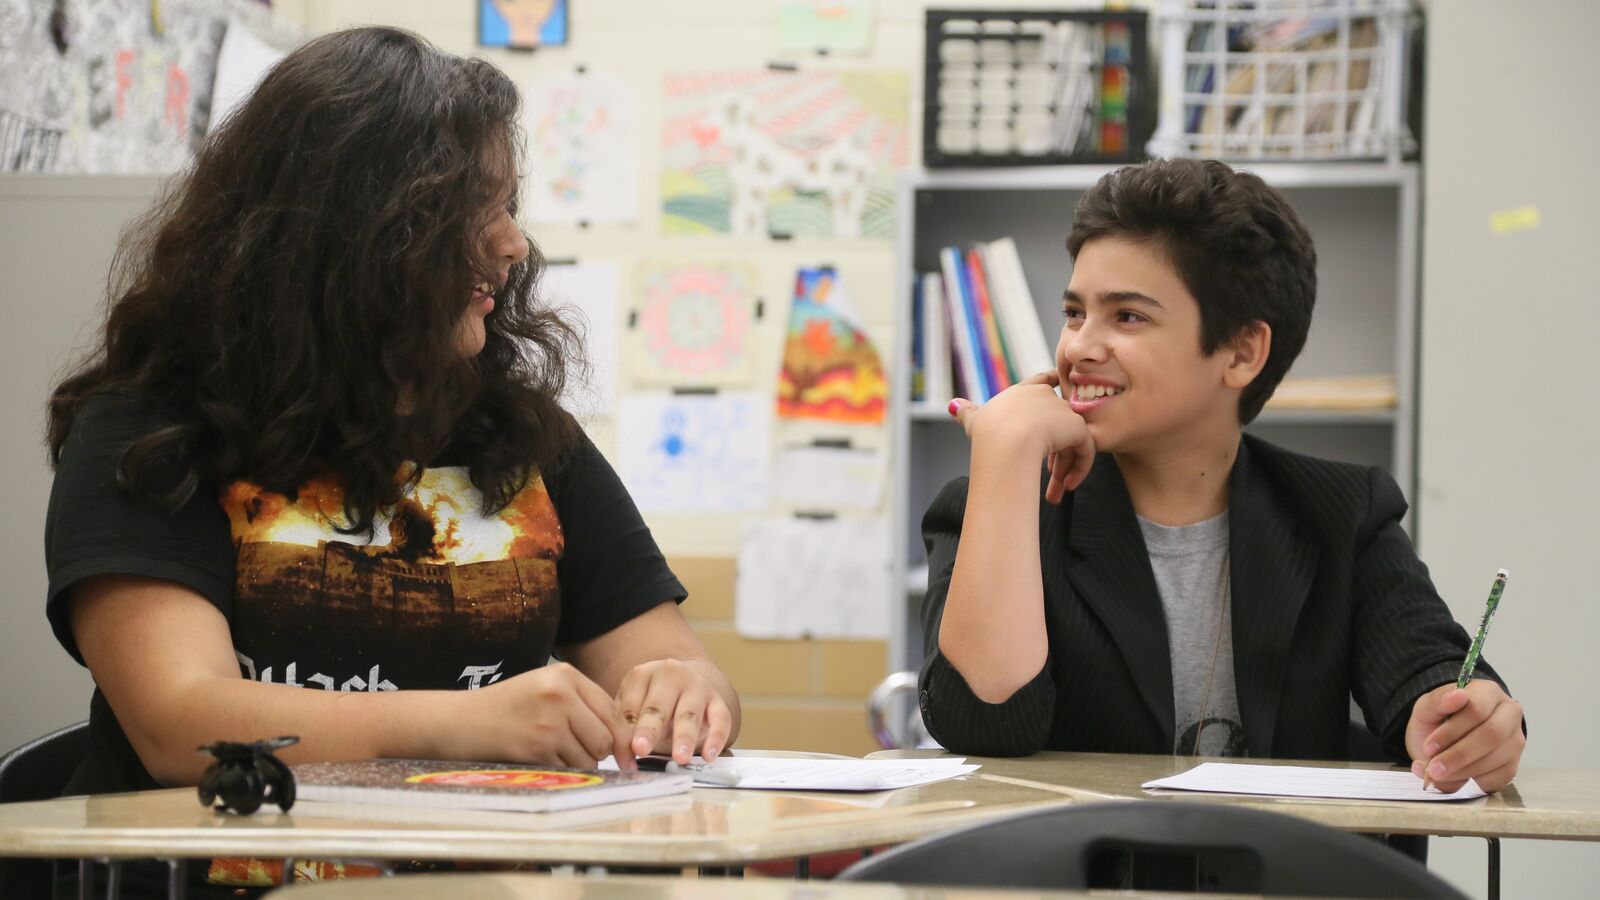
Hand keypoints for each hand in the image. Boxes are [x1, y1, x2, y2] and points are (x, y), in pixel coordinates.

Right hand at [464, 661, 632, 769]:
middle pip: (606, 737)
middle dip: (598, 752)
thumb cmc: (505, 707)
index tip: (627, 755)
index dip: (621, 737)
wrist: (459, 722)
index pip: (612, 711)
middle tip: (576, 752)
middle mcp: (561, 694)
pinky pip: (567, 770)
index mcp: (566, 675)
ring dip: (578, 764)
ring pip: (589, 758)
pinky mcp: (536, 748)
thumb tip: (622, 736)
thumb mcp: (545, 688)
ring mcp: (549, 722)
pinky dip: (559, 772)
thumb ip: (582, 703)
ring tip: (551, 751)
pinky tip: (538, 758)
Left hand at [615, 658, 734, 764]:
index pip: (630, 707)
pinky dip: (716, 737)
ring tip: (680, 758)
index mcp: (642, 675)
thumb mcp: (635, 710)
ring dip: (684, 737)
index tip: (624, 756)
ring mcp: (697, 685)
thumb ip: (627, 730)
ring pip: (689, 713)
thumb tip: (625, 760)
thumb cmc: (654, 704)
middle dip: (649, 729)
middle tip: (642, 749)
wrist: (687, 684)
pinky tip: (709, 754)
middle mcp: (670, 675)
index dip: (624, 734)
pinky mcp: (718, 700)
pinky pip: (721, 718)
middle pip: (658, 706)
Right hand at [949, 371, 1094, 504]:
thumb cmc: (988, 434)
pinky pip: (1084, 449)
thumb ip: (967, 413)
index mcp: (1022, 392)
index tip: (1055, 380)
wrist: (1007, 442)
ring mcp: (1063, 410)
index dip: (1047, 381)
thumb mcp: (975, 421)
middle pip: (1055, 423)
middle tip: (1052, 481)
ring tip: (1057, 492)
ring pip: (1070, 441)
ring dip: (1065, 469)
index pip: (1040, 382)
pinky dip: (1079, 469)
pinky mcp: (1077, 427)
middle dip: (1054, 455)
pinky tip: (1067, 486)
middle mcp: (1045, 395)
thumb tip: (952, 405)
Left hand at [1405, 680, 1525, 792]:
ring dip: (1461, 771)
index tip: (1429, 746)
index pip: (1477, 709)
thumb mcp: (1427, 708)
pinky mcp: (1512, 765)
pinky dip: (1471, 781)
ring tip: (1437, 773)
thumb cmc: (1437, 721)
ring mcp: (1514, 741)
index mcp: (1488, 692)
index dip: (1452, 731)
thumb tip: (1458, 696)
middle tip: (1434, 769)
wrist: (1440, 741)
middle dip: (1458, 755)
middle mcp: (1509, 714)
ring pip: (1495, 759)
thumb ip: (1437, 701)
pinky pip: (1497, 778)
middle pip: (1492, 735)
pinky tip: (1453, 776)